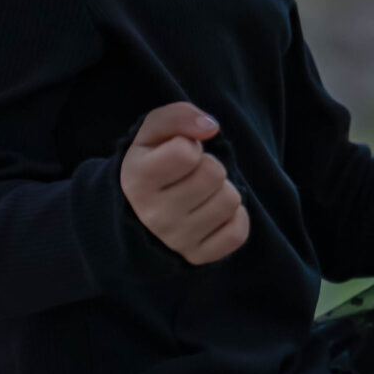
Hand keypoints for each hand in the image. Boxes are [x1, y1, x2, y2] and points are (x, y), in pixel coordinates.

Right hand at [120, 103, 249, 264]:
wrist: (136, 213)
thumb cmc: (152, 163)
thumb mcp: (153, 132)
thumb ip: (178, 116)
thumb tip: (210, 127)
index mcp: (137, 180)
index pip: (186, 153)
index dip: (190, 145)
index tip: (180, 154)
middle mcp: (153, 215)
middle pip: (214, 174)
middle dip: (210, 167)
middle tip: (194, 174)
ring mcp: (175, 240)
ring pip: (230, 201)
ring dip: (223, 191)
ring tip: (202, 193)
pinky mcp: (197, 257)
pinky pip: (238, 232)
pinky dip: (234, 218)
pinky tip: (212, 213)